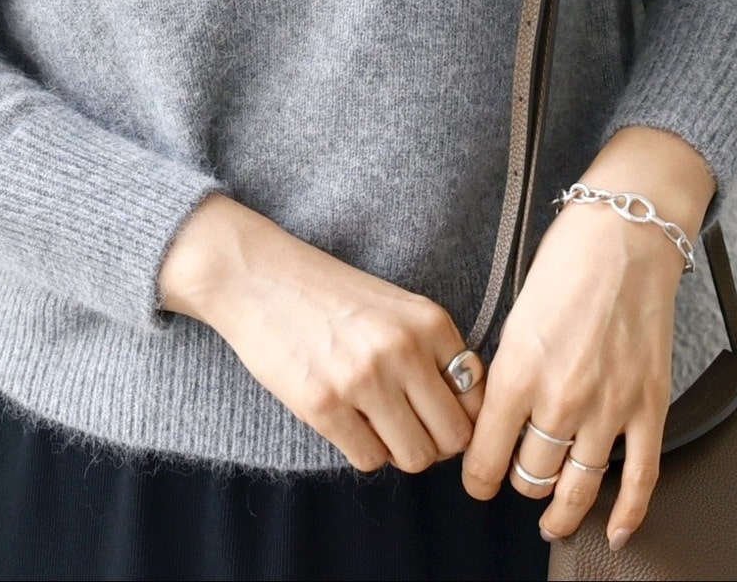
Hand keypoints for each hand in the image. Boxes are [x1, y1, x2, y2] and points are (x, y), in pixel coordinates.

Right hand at [159, 194, 482, 472]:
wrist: (259, 277)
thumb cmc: (329, 294)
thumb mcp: (396, 307)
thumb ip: (433, 352)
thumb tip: (465, 415)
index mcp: (429, 322)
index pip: (477, 398)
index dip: (462, 417)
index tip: (440, 417)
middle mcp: (403, 350)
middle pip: (453, 437)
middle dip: (435, 443)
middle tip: (410, 429)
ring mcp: (364, 379)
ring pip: (415, 457)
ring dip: (399, 450)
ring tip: (377, 424)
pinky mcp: (324, 405)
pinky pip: (369, 459)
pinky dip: (363, 450)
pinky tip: (347, 421)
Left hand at [461, 126, 714, 550]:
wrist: (625, 235)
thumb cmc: (567, 261)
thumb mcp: (515, 316)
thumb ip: (508, 372)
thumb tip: (498, 415)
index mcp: (519, 372)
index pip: (486, 455)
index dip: (476, 479)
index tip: (476, 481)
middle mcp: (562, 399)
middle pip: (531, 475)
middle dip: (518, 481)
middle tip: (516, 476)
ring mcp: (610, 407)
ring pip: (578, 487)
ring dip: (562, 510)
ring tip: (552, 520)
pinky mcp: (649, 405)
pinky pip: (640, 477)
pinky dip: (628, 513)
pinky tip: (617, 531)